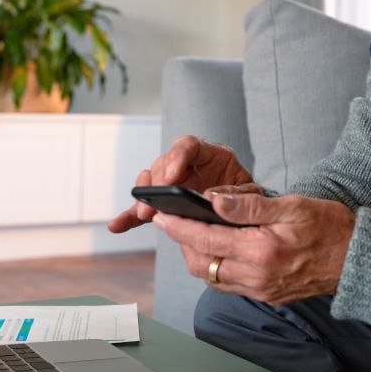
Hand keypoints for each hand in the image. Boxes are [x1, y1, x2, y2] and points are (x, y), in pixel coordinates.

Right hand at [106, 135, 254, 232]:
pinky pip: (146, 206)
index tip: (171, 177)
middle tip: (154, 199)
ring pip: (152, 182)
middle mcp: (190, 166)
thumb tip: (211, 197)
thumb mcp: (252, 196)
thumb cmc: (252, 203)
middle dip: (157, 181)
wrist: (251, 219)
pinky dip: (131, 216)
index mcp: (212, 155)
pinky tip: (118, 226)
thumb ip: (237, 194)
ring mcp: (175, 183)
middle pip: (165, 163)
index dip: (177, 157)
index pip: (189, 146)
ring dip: (144, 196)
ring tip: (143, 212)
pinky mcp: (166, 203)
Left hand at [152, 187, 355, 304]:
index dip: (178, 226)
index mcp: (261, 251)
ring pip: (211, 277)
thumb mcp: (292, 206)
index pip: (206, 238)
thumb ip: (249, 205)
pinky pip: (228, 285)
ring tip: (193, 233)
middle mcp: (257, 276)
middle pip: (201, 263)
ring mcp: (260, 290)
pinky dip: (215, 267)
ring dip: (197, 256)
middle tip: (174, 220)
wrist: (358, 260)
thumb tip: (213, 201)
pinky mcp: (266, 296)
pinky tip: (217, 250)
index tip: (160, 214)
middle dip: (182, 242)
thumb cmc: (331, 227)